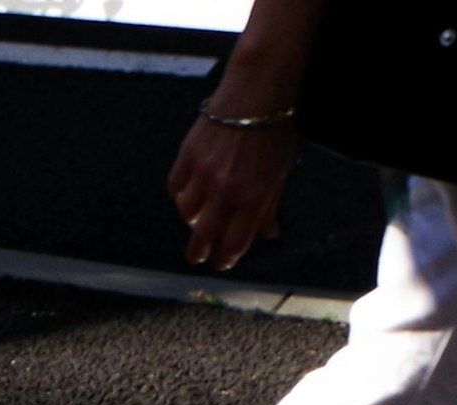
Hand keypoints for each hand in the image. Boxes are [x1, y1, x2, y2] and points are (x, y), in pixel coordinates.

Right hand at [169, 117, 297, 270]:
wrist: (256, 91)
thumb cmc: (274, 131)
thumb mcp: (280, 172)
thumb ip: (270, 206)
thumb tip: (268, 233)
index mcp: (253, 198)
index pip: (233, 243)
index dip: (225, 258)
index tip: (222, 261)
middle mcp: (225, 191)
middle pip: (203, 236)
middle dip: (199, 252)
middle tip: (198, 257)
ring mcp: (204, 174)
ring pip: (186, 213)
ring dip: (191, 220)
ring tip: (197, 218)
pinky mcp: (188, 155)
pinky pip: (176, 187)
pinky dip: (180, 195)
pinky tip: (188, 194)